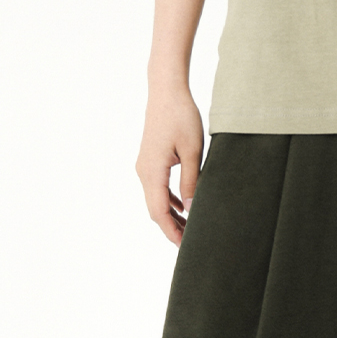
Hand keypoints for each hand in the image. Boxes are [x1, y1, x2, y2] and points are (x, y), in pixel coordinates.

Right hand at [136, 74, 203, 244]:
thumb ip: (191, 182)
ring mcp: (144, 165)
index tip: (184, 247)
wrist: (166, 90)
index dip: (171, 232)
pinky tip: (183, 206)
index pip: (159, 212)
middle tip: (190, 243)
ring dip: (170, 215)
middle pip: (155, 209)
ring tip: (189, 229)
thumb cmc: (182, 116)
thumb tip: (192, 211)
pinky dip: (168, 200)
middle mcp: (144, 171)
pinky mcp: (150, 159)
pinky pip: (157, 187)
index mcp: (152, 171)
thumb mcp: (193, 151)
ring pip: (155, 199)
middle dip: (171, 228)